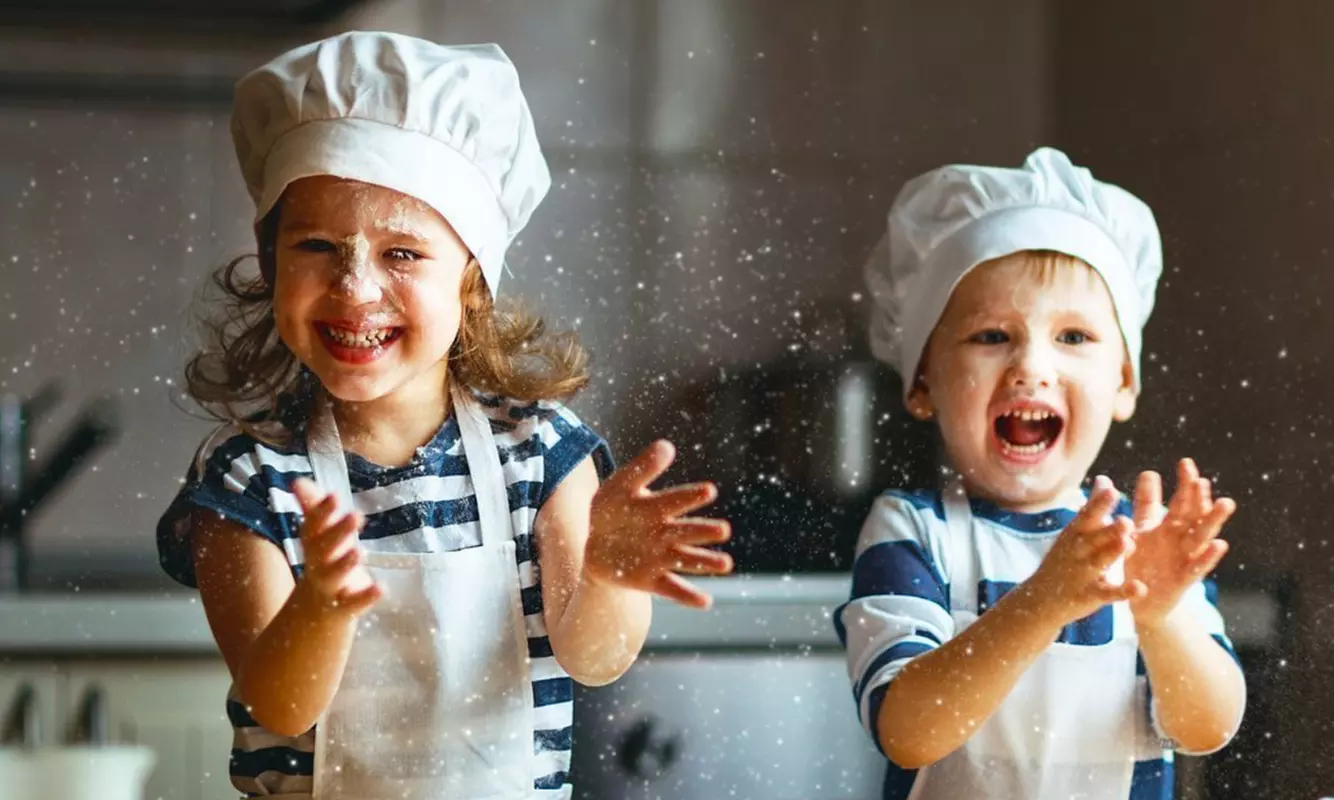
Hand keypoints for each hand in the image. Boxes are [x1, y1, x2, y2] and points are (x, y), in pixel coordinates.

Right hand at [291, 477, 382, 615]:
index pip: (313, 526)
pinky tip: (381, 587)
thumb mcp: (317, 538)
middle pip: (324, 547)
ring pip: (334, 575)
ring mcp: (330, 587)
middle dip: (338, 531)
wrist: (312, 614)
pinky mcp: (344, 607)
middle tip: (356, 515)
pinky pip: (353, 603)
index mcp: (313, 545)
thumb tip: (297, 481)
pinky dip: (366, 596)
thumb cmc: (322, 563)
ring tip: (360, 550)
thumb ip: (312, 508)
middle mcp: (318, 564)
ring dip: (346, 563)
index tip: (334, 496)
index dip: (322, 512)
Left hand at [585, 440, 733, 608]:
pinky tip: (705, 602)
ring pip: (687, 559)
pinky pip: (672, 589)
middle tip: (723, 530)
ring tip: (726, 564)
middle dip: (704, 531)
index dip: (691, 496)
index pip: (676, 500)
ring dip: (706, 562)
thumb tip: (666, 446)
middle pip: (687, 531)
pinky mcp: (652, 580)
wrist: (596, 544)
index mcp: (658, 507)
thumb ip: (642, 468)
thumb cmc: (613, 510)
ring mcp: (661, 557)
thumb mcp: (620, 485)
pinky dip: (688, 597)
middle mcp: (665, 532)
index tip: (709, 490)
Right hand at [1024, 476, 1147, 627]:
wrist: (1041, 599)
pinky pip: (1108, 593)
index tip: (1111, 490)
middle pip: (1094, 538)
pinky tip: (1140, 589)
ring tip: (1128, 545)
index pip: (1087, 516)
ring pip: (1100, 562)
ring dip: (1113, 554)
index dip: (1098, 504)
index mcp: (1075, 533)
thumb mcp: (1075, 532)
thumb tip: (1104, 479)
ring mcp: (1082, 574)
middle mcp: (1077, 551)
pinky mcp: (1090, 595)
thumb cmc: (1064, 559)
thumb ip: (1093, 507)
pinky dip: (1124, 592)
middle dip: (1109, 530)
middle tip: (1127, 520)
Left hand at [1126, 459, 1233, 628]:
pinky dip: (1208, 557)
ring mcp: (1185, 559)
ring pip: (1202, 537)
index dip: (1184, 484)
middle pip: (1194, 516)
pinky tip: (1220, 544)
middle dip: (1199, 498)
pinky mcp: (1184, 580)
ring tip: (1225, 503)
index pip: (1181, 501)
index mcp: (1170, 527)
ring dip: (1213, 521)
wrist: (1141, 600)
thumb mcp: (1141, 530)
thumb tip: (1150, 472)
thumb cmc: (1143, 561)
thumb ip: (1146, 505)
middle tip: (1201, 480)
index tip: (1186, 463)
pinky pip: (1197, 567)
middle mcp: (1182, 540)